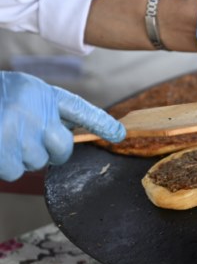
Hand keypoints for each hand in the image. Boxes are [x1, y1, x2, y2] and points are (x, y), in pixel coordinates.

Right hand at [0, 72, 124, 181]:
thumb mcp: (22, 92)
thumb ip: (46, 111)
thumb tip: (66, 136)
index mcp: (42, 93)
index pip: (81, 110)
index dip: (102, 124)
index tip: (119, 135)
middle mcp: (34, 110)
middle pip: (60, 150)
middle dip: (48, 152)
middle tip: (26, 141)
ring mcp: (16, 130)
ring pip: (35, 163)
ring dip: (20, 158)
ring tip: (3, 139)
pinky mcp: (2, 148)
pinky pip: (12, 171)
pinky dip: (3, 165)